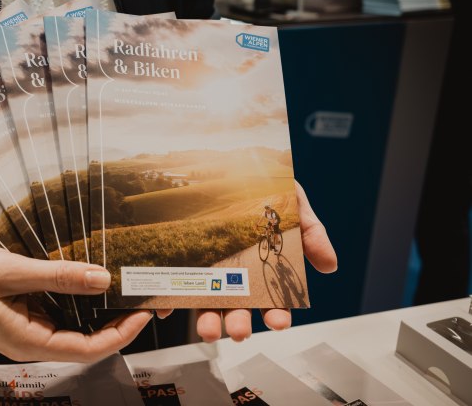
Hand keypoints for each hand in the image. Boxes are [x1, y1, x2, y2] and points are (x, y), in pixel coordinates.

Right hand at [0, 243, 152, 361]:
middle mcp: (28, 342)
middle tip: (140, 297)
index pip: (85, 350)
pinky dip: (77, 302)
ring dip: (98, 313)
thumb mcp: (9, 271)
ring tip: (123, 289)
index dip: (119, 335)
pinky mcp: (20, 317)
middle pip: (84, 343)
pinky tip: (89, 283)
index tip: (142, 314)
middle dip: (115, 324)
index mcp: (25, 341)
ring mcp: (24, 330)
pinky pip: (56, 314)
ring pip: (72, 328)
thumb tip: (103, 279)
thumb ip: (57, 276)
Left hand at [167, 180, 337, 341]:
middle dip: (239, 323)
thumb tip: (330, 265)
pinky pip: (172, 283)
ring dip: (207, 320)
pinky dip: (168, 299)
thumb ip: (311, 234)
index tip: (278, 322)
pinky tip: (167, 308)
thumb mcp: (295, 206)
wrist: (230, 165)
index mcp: (263, 271)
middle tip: (239, 332)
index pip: (272, 301)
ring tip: (209, 330)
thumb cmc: (266, 189)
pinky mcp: (180, 259)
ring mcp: (205, 269)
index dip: (277, 314)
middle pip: (237, 308)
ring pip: (205, 303)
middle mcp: (233, 276)